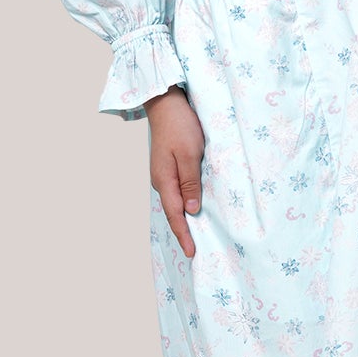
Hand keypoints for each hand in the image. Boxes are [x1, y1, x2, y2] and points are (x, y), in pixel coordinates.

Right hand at [145, 85, 204, 257]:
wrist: (166, 103)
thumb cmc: (180, 126)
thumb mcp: (190, 154)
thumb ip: (191, 182)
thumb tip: (192, 209)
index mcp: (165, 180)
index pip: (176, 215)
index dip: (184, 235)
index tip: (191, 253)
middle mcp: (161, 181)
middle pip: (173, 212)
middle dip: (183, 232)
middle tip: (194, 251)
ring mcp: (164, 174)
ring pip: (175, 202)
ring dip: (185, 218)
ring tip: (195, 235)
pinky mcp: (169, 166)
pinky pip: (178, 191)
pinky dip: (185, 203)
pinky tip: (193, 208)